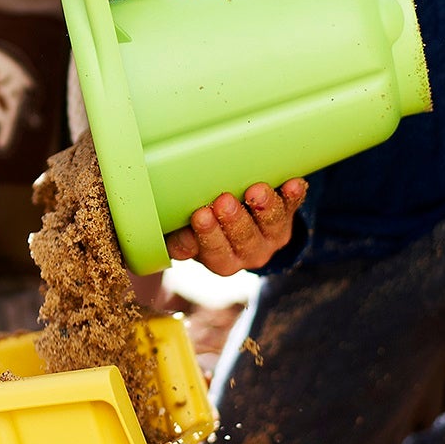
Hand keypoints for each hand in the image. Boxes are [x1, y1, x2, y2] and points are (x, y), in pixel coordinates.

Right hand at [164, 180, 306, 276]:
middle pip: (241, 241)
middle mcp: (245, 254)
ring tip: (255, 190)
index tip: (197, 216)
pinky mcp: (286, 219)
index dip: (204, 237)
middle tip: (222, 202)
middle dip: (232, 222)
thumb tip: (152, 216)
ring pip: (269, 227)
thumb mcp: (184, 232)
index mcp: (219, 260)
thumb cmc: (204, 225)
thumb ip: (173, 230)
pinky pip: (293, 209)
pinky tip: (292, 183)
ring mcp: (269, 238)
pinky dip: (292, 196)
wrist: (246, 224)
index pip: (211, 252)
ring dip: (263, 208)